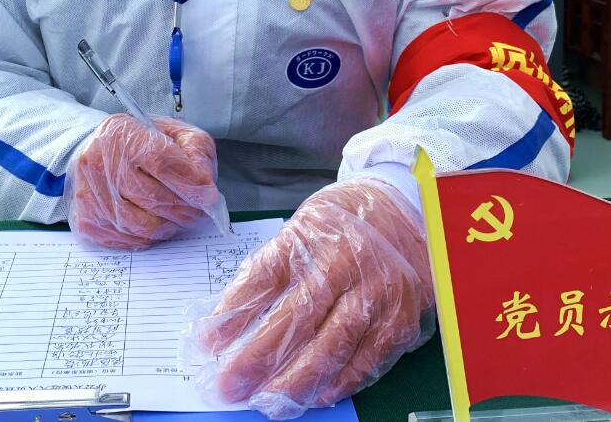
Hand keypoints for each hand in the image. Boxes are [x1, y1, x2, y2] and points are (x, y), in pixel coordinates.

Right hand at [69, 114, 220, 249]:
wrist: (95, 150)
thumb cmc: (139, 142)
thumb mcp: (172, 131)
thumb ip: (194, 150)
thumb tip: (205, 185)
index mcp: (122, 135)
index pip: (161, 162)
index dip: (190, 183)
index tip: (209, 196)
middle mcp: (100, 164)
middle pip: (154, 197)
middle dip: (186, 209)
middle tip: (200, 211)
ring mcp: (90, 195)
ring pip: (143, 225)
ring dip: (171, 225)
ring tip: (180, 217)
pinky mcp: (88, 221)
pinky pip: (129, 239)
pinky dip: (151, 236)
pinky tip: (158, 222)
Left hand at [191, 180, 434, 418]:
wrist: (404, 209)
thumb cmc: (341, 223)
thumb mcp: (299, 229)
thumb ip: (269, 271)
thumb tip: (226, 319)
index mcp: (312, 236)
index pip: (264, 278)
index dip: (233, 314)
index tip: (206, 343)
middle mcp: (345, 262)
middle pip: (297, 317)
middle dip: (258, 357)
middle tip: (229, 386)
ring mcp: (376, 290)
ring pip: (333, 343)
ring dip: (297, 379)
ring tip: (269, 401)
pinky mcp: (400, 316)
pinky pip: (368, 357)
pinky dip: (341, 380)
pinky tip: (317, 394)